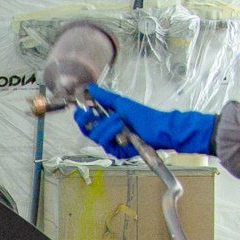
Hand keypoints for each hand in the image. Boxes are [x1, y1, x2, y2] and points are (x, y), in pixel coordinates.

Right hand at [72, 84, 218, 156]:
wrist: (159, 127)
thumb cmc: (142, 115)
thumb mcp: (121, 103)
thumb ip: (104, 97)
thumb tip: (90, 87)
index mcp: (106, 122)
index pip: (86, 122)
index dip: (81, 116)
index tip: (81, 109)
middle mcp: (107, 134)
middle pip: (87, 131)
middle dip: (90, 120)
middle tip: (92, 113)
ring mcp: (112, 144)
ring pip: (97, 137)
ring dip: (107, 126)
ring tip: (119, 120)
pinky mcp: (119, 152)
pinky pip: (108, 146)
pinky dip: (113, 135)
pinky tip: (122, 129)